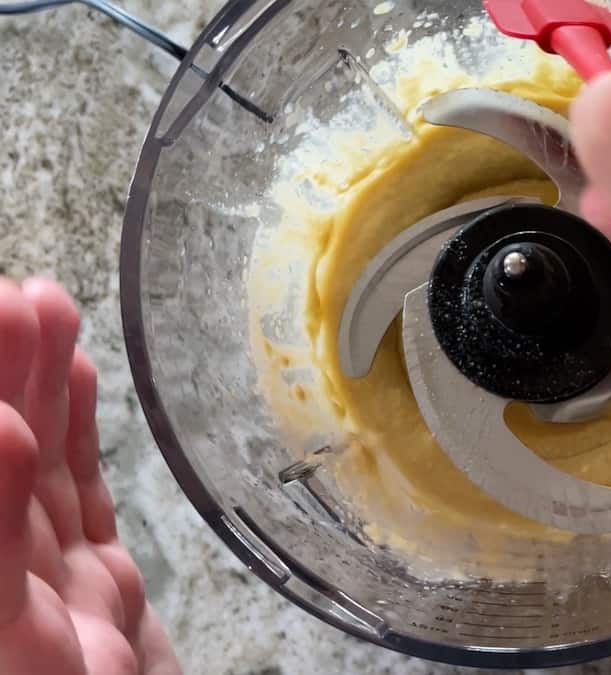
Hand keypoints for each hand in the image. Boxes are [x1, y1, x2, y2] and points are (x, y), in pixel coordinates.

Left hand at [0, 279, 179, 673]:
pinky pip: (83, 510)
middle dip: (0, 371)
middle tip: (17, 296)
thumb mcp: (11, 642)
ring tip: (45, 308)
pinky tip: (75, 387)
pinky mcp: (98, 603)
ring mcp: (44, 593)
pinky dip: (80, 444)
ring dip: (39, 389)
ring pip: (34, 473)